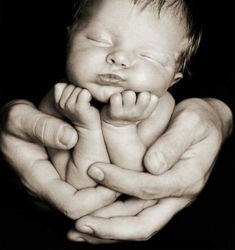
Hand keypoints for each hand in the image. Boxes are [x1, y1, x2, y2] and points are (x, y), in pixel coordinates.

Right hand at [0, 100, 117, 219]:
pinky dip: (103, 184)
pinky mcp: (63, 180)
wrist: (11, 126)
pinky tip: (115, 169)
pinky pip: (86, 191)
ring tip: (128, 176)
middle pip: (87, 208)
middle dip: (109, 196)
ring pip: (89, 202)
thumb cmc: (14, 123)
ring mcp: (57, 187)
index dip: (98, 198)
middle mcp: (50, 191)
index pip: (73, 205)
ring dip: (109, 192)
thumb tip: (70, 138)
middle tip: (131, 180)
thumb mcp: (20, 118)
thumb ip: (42, 127)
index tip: (117, 180)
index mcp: (38, 181)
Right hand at [54, 83, 99, 128]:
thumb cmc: (85, 107)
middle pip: (73, 82)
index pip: (65, 80)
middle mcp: (60, 102)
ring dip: (86, 92)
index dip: (75, 84)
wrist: (90, 126)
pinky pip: (84, 92)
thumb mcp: (75, 93)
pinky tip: (89, 102)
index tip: (79, 94)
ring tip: (87, 101)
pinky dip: (89, 95)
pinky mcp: (78, 108)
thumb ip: (72, 83)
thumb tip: (76, 68)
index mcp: (58, 97)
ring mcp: (68, 105)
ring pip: (79, 87)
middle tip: (84, 99)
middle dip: (81, 87)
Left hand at [67, 98, 231, 242]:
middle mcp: (178, 195)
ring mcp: (169, 198)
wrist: (210, 125)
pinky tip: (95, 219)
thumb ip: (173, 143)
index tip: (94, 170)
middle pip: (144, 223)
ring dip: (108, 230)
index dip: (120, 181)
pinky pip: (137, 214)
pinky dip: (115, 220)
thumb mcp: (191, 123)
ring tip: (79, 230)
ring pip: (137, 224)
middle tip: (80, 224)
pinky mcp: (160, 194)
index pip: (149, 188)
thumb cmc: (200, 120)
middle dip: (110, 227)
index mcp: (187, 178)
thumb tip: (152, 166)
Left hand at [101, 90, 158, 125]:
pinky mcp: (114, 113)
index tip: (141, 93)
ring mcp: (126, 114)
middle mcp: (137, 114)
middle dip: (138, 90)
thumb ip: (146, 95)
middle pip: (144, 95)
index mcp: (146, 113)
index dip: (148, 92)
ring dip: (125, 91)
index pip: (154, 98)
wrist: (115, 123)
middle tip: (132, 92)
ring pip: (129, 94)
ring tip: (122, 94)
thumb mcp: (141, 106)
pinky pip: (116, 97)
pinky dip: (115, 95)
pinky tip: (114, 97)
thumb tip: (152, 78)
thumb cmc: (130, 108)